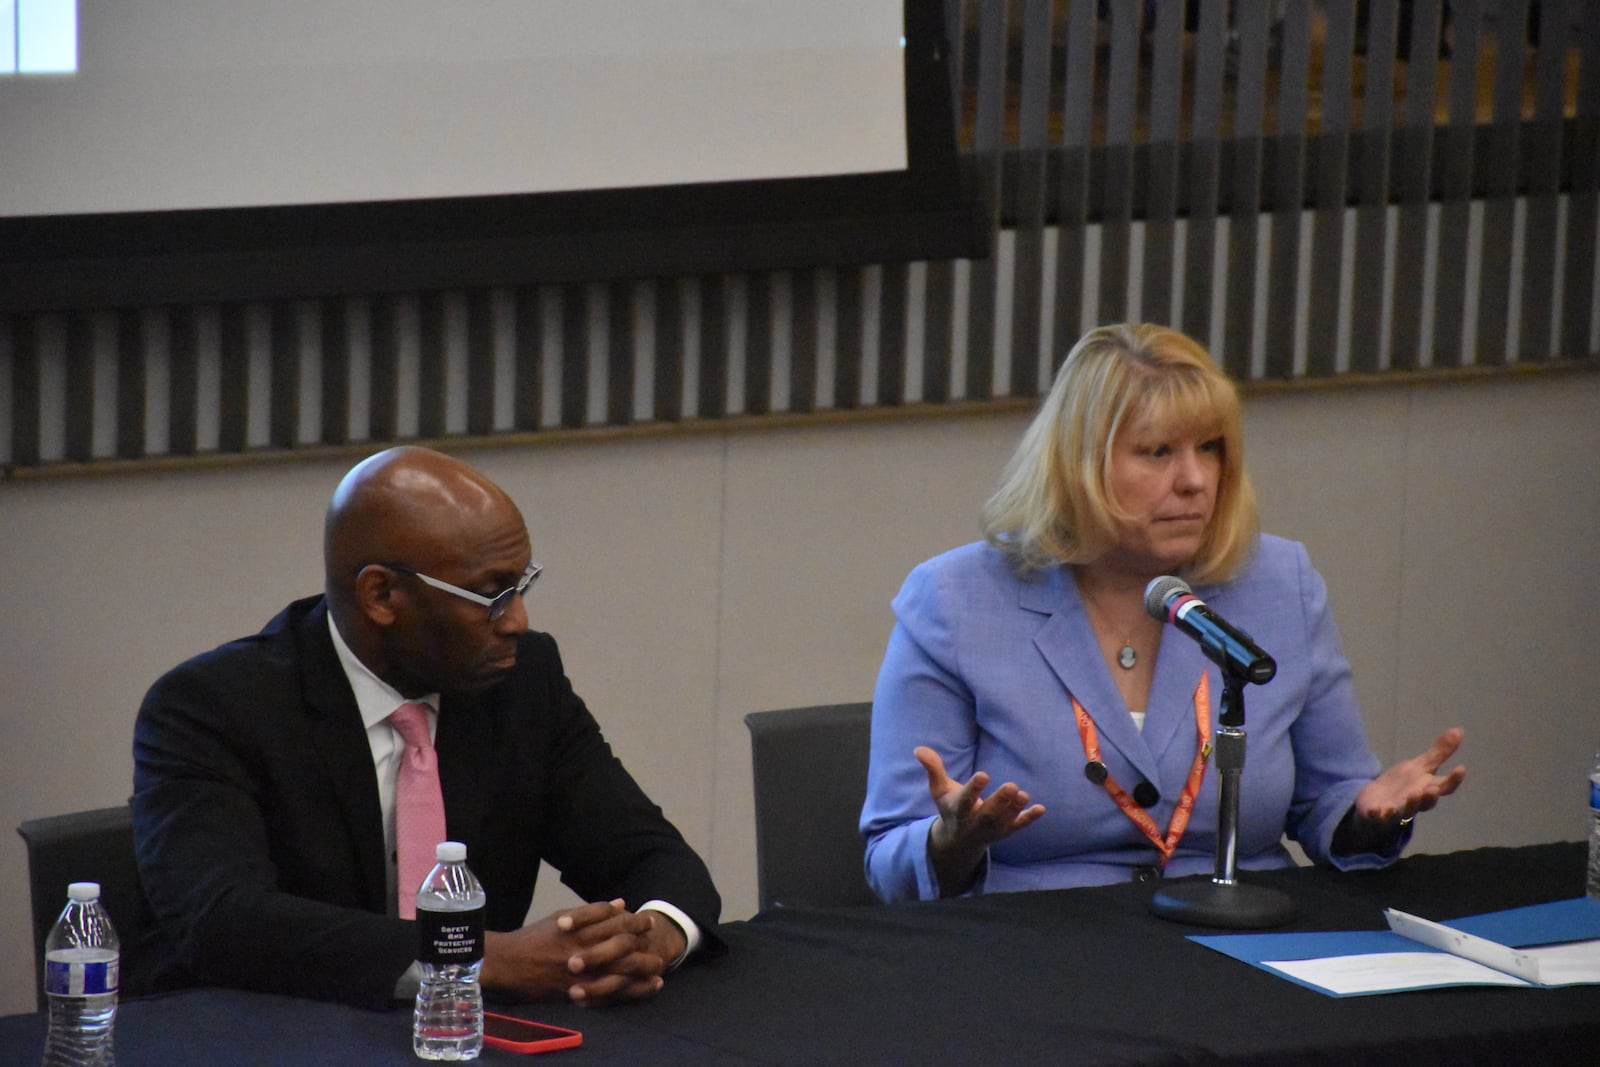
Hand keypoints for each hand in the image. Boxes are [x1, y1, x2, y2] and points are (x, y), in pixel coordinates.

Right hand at [481, 899, 672, 1005]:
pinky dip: (632, 990)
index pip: (616, 922)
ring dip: (643, 968)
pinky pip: (612, 993)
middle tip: (657, 943)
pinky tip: (647, 986)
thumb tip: (620, 904)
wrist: (509, 964)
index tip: (647, 921)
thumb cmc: (536, 937)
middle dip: (644, 943)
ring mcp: (582, 974)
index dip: (635, 922)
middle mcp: (583, 951)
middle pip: (624, 946)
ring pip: (621, 971)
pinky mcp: (578, 993)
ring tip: (659, 966)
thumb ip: (593, 912)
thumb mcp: (563, 917)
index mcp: (580, 930)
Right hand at [916, 745, 1043, 896]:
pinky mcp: (1005, 832)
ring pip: (1004, 821)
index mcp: (958, 810)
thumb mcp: (939, 789)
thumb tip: (919, 749)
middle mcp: (975, 822)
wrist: (959, 840)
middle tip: (1011, 786)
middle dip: (1000, 802)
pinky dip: (1029, 819)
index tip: (984, 774)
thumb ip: (933, 769)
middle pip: (988, 815)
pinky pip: (1018, 827)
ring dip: (1015, 809)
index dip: (974, 789)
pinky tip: (1040, 809)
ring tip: (1023, 794)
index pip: (965, 800)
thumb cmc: (950, 807)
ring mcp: (991, 829)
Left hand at [1352, 727, 1467, 829]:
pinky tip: (1375, 810)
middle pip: (1426, 803)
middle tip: (1432, 788)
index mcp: (1426, 789)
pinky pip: (1377, 817)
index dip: (1454, 779)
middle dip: (1429, 796)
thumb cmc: (1403, 784)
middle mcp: (1415, 802)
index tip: (1461, 768)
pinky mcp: (1377, 815)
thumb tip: (1459, 730)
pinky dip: (1377, 815)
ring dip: (1409, 804)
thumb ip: (1439, 753)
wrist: (1376, 800)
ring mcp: (1397, 810)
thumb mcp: (1420, 767)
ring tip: (1411, 795)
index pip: (1445, 786)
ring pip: (1405, 811)